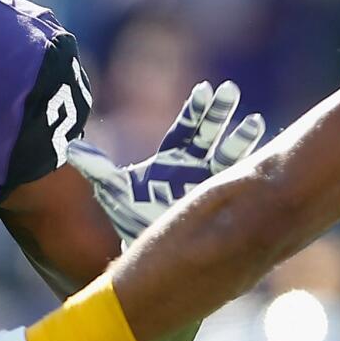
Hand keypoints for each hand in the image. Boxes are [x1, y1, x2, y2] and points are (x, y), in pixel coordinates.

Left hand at [67, 80, 264, 243]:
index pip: (186, 129)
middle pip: (208, 134)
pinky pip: (238, 187)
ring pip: (228, 157)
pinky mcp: (219, 205)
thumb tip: (72, 149)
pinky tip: (267, 166)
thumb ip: (98, 168)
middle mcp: (194, 166)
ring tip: (256, 123)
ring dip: (241, 140)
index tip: (206, 90)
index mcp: (172, 158)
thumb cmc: (131, 216)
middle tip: (229, 90)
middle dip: (219, 113)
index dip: (196, 111)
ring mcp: (209, 184)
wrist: (147, 250)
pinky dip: (251, 175)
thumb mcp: (115, 190)